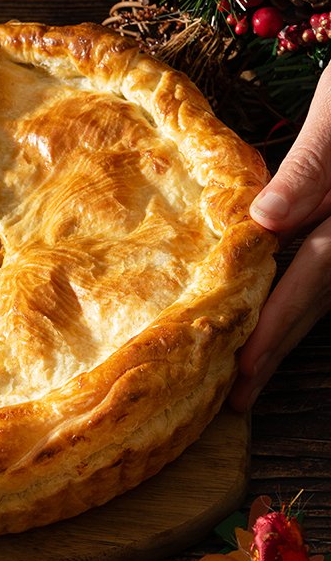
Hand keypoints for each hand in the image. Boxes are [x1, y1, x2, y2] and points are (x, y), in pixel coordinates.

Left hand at [229, 64, 330, 410]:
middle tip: (237, 395)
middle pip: (321, 296)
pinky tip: (278, 306)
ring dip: (290, 326)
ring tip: (251, 368)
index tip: (241, 377)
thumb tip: (265, 225)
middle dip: (279, 346)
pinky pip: (329, 258)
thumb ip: (316, 165)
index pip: (312, 279)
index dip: (277, 331)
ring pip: (330, 285)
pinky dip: (305, 291)